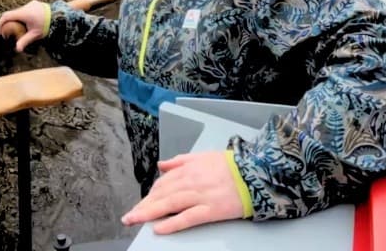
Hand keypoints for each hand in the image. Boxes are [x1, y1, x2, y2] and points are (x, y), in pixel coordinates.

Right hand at [0, 1, 48, 51]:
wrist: (59, 15)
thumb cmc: (47, 25)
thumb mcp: (35, 34)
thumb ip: (25, 41)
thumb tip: (17, 49)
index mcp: (24, 13)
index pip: (6, 16)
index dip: (0, 23)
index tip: (0, 31)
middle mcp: (26, 6)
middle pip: (12, 14)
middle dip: (7, 22)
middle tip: (7, 32)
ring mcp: (30, 4)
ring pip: (18, 11)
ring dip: (15, 19)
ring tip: (16, 28)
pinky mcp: (34, 3)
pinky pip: (24, 9)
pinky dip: (22, 15)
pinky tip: (25, 23)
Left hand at [121, 150, 245, 233]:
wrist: (256, 173)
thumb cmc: (232, 166)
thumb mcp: (203, 156)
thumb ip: (180, 161)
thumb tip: (162, 165)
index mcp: (189, 169)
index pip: (163, 183)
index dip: (150, 194)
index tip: (142, 203)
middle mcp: (191, 182)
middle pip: (162, 194)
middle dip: (143, 205)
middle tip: (129, 217)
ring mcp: (200, 196)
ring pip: (169, 204)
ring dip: (149, 213)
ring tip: (135, 220)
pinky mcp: (211, 210)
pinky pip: (188, 218)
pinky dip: (172, 223)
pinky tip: (160, 228)